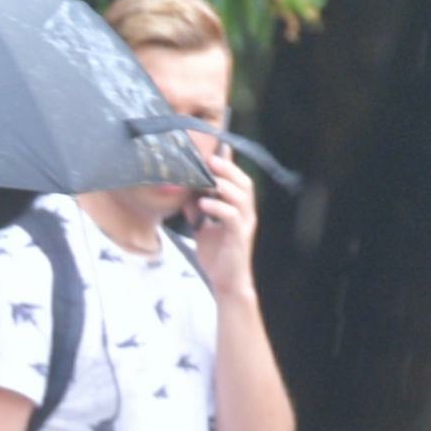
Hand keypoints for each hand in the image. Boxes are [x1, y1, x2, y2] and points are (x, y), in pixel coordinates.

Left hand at [184, 147, 258, 296]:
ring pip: (241, 196)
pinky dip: (218, 207)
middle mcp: (245, 213)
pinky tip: (204, 203)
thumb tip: (185, 191)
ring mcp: (244, 225)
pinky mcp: (239, 237)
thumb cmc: (217, 255)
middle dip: (228, 168)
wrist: (225, 283)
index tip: (216, 147)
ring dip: (224, 185)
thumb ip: (197, 209)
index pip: (237, 180)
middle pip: (244, 182)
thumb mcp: (202, 227)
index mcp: (238, 208)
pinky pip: (232, 216)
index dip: (229, 163)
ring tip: (207, 179)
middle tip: (209, 159)